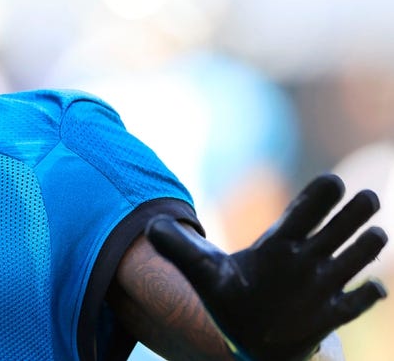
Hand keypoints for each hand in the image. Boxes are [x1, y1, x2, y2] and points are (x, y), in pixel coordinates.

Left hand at [146, 173, 386, 360]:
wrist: (250, 339)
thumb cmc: (231, 297)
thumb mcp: (201, 271)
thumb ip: (177, 247)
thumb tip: (149, 226)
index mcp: (278, 243)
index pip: (301, 214)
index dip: (317, 198)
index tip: (332, 182)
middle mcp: (305, 259)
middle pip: (334, 230)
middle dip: (353, 214)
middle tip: (369, 197)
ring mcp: (320, 286)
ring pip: (352, 259)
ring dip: (365, 248)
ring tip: (377, 235)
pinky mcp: (329, 315)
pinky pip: (356, 303)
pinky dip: (365, 296)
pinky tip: (373, 290)